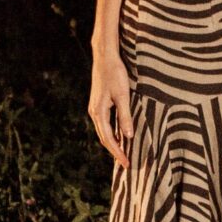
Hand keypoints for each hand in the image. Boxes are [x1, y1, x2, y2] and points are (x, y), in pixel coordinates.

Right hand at [89, 49, 133, 166]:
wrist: (104, 57)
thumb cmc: (115, 74)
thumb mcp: (123, 95)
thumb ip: (125, 116)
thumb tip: (128, 136)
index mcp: (99, 112)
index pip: (108, 138)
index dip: (117, 152)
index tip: (126, 163)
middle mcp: (94, 112)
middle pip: (103, 138)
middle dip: (114, 151)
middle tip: (126, 164)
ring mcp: (94, 108)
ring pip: (103, 131)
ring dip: (112, 143)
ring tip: (123, 154)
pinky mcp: (98, 104)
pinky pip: (104, 124)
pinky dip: (111, 133)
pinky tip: (119, 136)